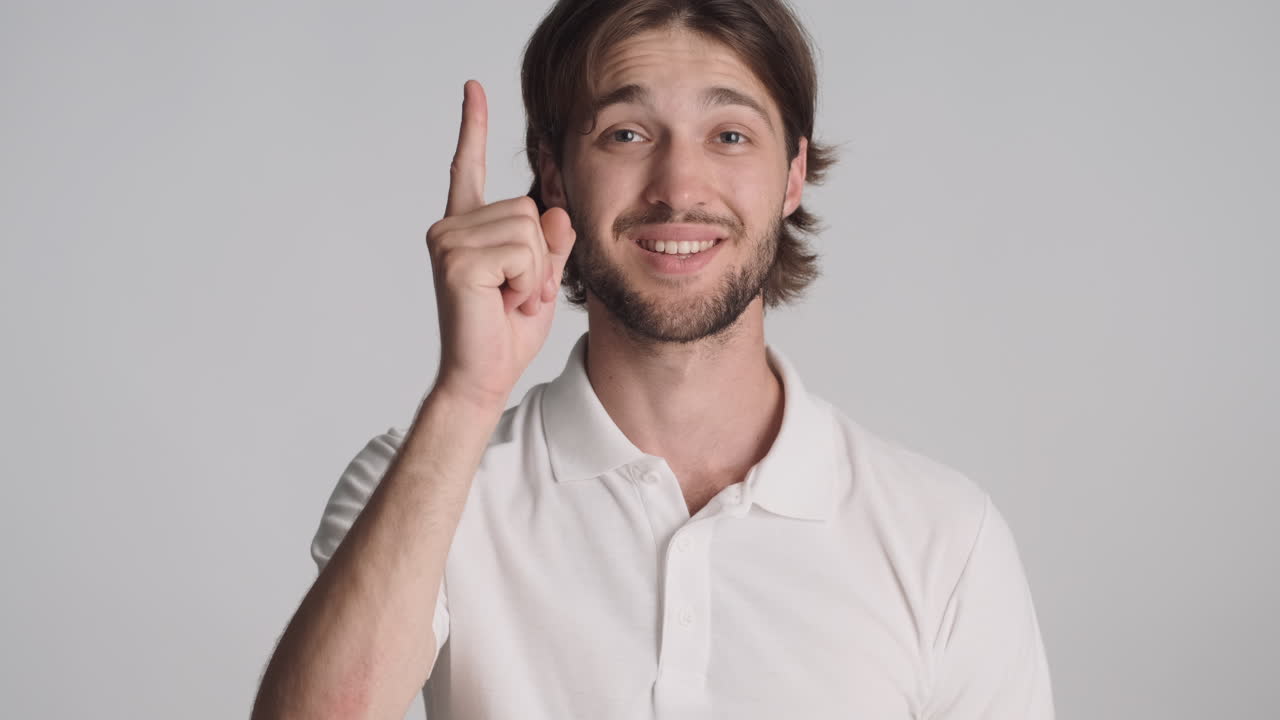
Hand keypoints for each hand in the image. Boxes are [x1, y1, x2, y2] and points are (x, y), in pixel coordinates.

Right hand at [425, 79, 575, 409]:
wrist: (483, 376)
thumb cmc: (506, 332)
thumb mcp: (541, 278)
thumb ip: (551, 242)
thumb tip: (557, 211)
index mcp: (467, 227)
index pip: (470, 168)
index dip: (474, 127)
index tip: (472, 87)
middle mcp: (451, 226)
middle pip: (527, 209)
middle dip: (539, 257)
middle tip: (516, 293)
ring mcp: (448, 239)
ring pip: (528, 230)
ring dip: (533, 273)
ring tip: (508, 299)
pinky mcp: (456, 258)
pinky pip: (521, 253)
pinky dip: (525, 283)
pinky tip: (502, 303)